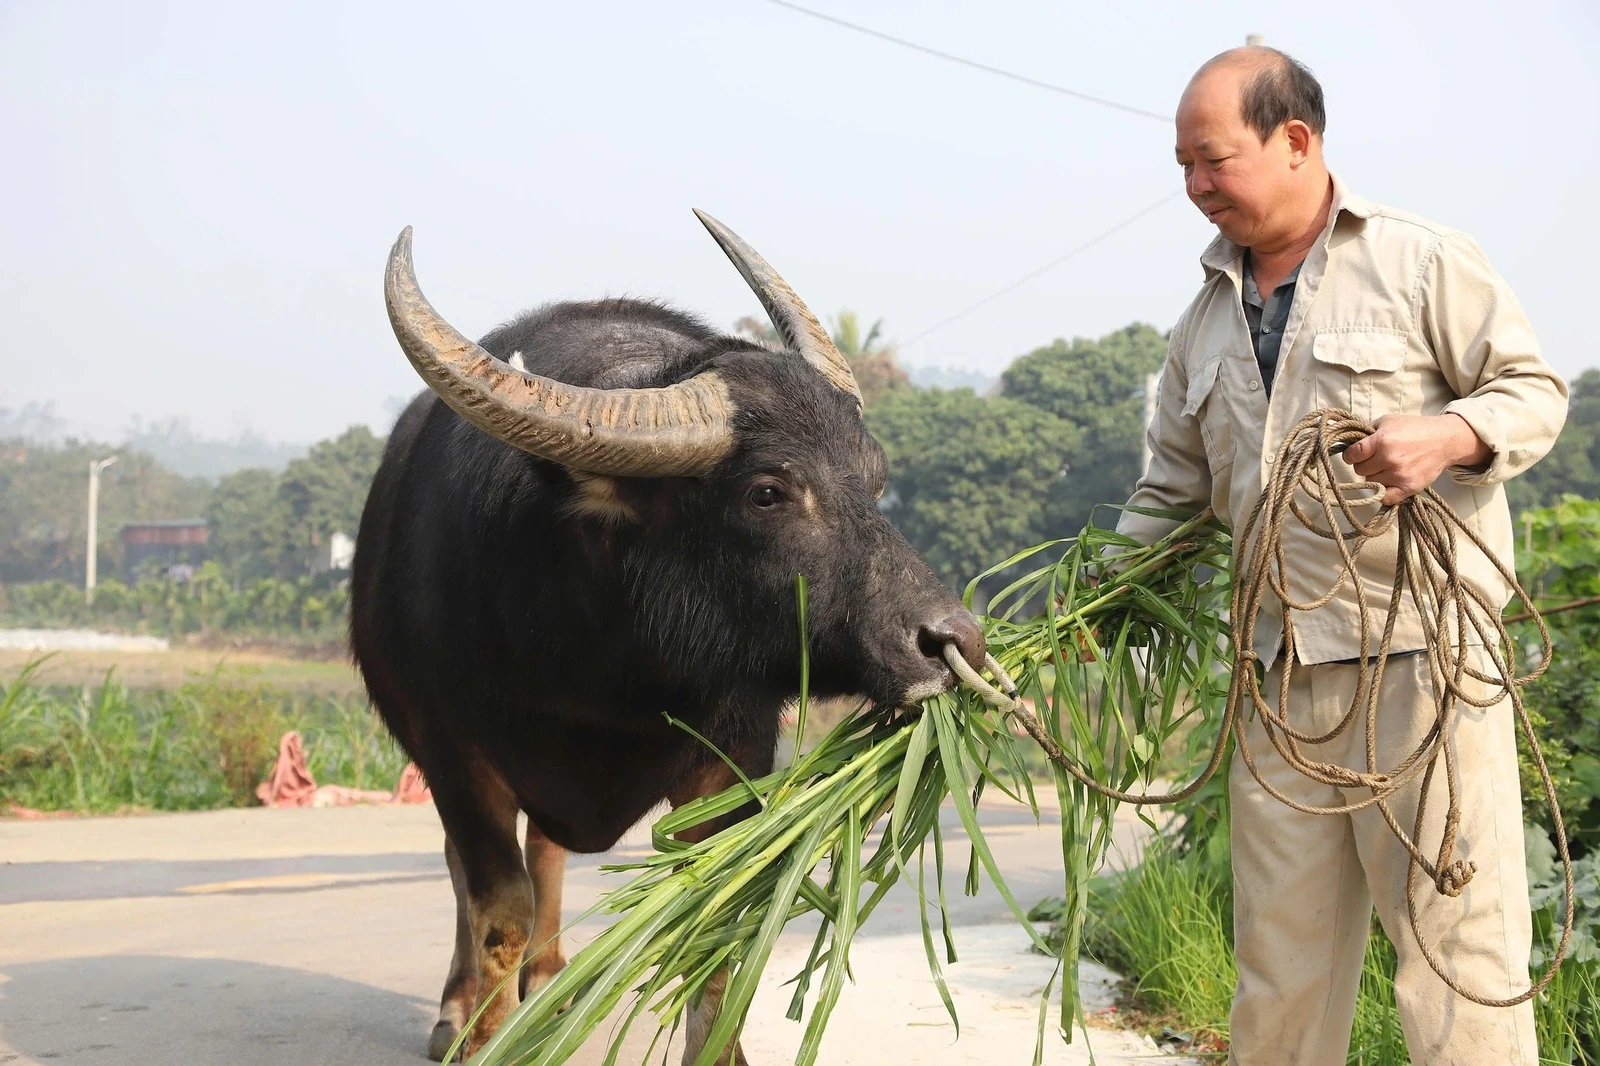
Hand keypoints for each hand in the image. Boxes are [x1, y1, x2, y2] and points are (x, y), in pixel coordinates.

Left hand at [1341, 413, 1489, 505]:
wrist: (1444, 440)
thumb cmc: (1415, 428)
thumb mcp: (1388, 421)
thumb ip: (1368, 431)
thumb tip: (1350, 442)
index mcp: (1381, 440)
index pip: (1352, 455)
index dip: (1350, 455)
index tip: (1353, 455)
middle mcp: (1388, 459)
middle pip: (1360, 470)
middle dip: (1364, 465)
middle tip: (1374, 460)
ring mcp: (1399, 475)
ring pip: (1371, 483)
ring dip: (1375, 477)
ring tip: (1386, 468)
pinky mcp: (1408, 487)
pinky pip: (1385, 498)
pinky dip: (1383, 493)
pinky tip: (1388, 483)